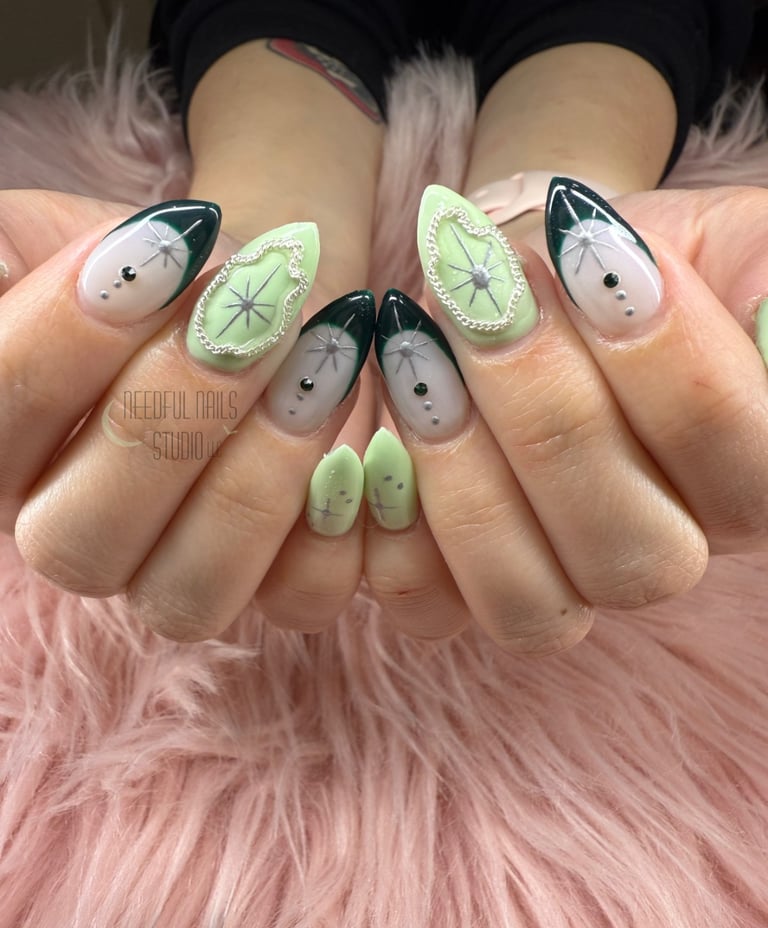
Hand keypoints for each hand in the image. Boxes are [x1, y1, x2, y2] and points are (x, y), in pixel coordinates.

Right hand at [0, 190, 374, 640]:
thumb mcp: (93, 243)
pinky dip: (333, 531)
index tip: (163, 246)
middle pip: (80, 539)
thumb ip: (46, 261)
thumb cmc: (173, 273)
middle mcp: (78, 538)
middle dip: (170, 419)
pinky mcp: (272, 589)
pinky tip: (355, 448)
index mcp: (6, 455)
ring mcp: (173, 581)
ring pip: (188, 595)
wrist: (263, 298)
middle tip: (247, 317)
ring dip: (259, 477)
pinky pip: (299, 601)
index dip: (65, 344)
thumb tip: (27, 273)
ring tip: (320, 367)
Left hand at [363, 183, 767, 653]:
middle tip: (489, 296)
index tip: (589, 246)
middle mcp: (660, 554)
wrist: (529, 284)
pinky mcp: (464, 591)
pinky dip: (398, 523)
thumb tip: (759, 318)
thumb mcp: (707, 243)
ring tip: (417, 353)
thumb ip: (750, 284)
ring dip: (464, 473)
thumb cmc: (616, 263)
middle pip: (631, 550)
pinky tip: (377, 433)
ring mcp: (562, 587)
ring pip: (529, 600)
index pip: (741, 456)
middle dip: (548, 411)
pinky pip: (428, 603)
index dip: (666, 359)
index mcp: (747, 479)